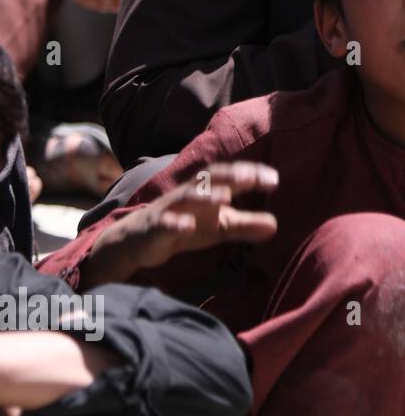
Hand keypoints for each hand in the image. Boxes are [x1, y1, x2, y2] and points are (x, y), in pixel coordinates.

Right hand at [88, 161, 279, 284]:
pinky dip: (176, 224)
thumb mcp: (217, 227)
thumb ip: (244, 225)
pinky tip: (188, 227)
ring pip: (186, 197)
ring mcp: (169, 210)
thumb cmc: (183, 227)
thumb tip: (276, 225)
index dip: (248, 175)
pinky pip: (165, 224)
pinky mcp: (155, 228)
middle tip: (251, 177)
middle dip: (229, 176)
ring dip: (204, 195)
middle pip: (207, 179)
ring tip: (224, 197)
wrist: (138, 241)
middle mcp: (187, 195)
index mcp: (204, 191)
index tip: (273, 180)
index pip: (227, 176)